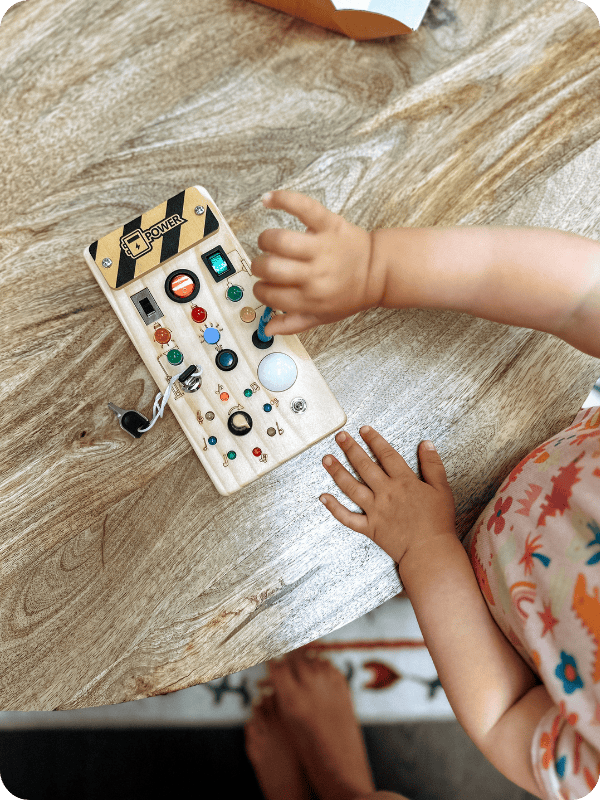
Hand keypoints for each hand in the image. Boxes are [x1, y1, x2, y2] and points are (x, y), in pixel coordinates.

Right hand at [251, 190, 384, 336]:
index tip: (264, 285)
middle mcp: (315, 273)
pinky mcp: (329, 224)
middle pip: (270, 267)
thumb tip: (267, 329)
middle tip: (265, 264)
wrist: (379, 271)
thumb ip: (293, 323)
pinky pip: (302, 207)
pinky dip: (282, 199)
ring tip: (269, 242)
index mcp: (311, 298)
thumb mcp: (323, 316)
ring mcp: (322, 247)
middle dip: (259, 266)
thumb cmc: (350, 294)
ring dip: (266, 240)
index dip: (261, 290)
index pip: (270, 295)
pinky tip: (268, 200)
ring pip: (279, 240)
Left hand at [320, 426, 455, 567]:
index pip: (386, 454)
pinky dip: (334, 508)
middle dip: (350, 448)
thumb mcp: (441, 489)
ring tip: (326, 459)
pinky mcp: (369, 528)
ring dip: (337, 472)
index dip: (374, 440)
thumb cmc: (438, 522)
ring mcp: (375, 510)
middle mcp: (386, 493)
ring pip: (351, 487)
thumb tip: (426, 444)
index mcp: (404, 482)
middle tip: (339, 436)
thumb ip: (433, 465)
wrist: (430, 551)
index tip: (363, 430)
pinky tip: (323, 498)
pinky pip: (348, 517)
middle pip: (364, 466)